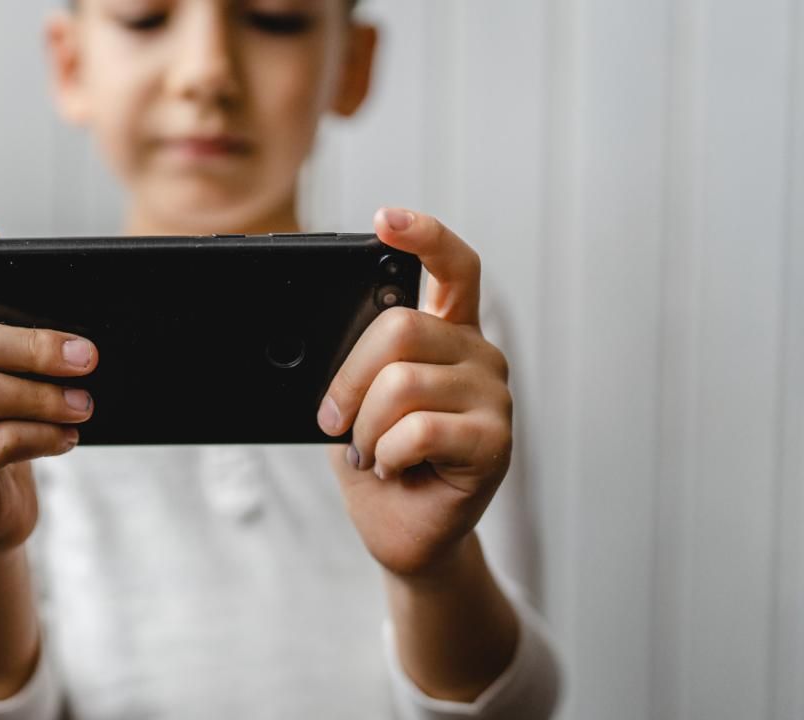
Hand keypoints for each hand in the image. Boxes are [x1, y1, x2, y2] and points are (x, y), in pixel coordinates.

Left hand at [318, 208, 511, 578]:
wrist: (400, 531)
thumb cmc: (375, 459)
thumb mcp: (353, 398)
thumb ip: (356, 359)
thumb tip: (314, 335)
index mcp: (449, 333)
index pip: (452, 266)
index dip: (423, 235)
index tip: (383, 220)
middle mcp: (479, 355)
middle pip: (401, 329)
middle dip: (348, 380)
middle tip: (337, 421)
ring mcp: (493, 396)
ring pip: (401, 383)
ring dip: (365, 428)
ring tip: (372, 452)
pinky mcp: (495, 441)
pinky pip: (416, 429)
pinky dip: (385, 454)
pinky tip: (395, 467)